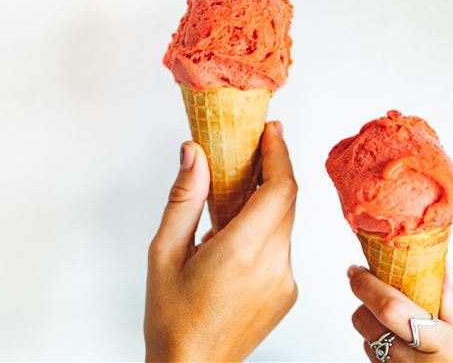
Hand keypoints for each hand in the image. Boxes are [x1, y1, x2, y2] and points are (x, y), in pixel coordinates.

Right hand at [144, 121, 297, 361]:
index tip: (271, 131)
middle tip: (250, 152)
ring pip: (284, 225)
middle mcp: (273, 266)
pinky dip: (264, 233)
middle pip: (286, 202)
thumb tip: (194, 154)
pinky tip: (234, 243)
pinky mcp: (288, 293)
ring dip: (265, 205)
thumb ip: (184, 198)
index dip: (279, 154)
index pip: (280, 189)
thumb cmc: (171, 319)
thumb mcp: (164, 253)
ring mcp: (285, 282)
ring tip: (228, 207)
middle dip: (272, 172)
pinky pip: (282, 248)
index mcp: (242, 252)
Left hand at [348, 265, 452, 361]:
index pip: (390, 308)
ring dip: (372, 326)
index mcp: (438, 344)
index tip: (357, 269)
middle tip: (375, 291)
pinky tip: (399, 345)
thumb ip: (450, 303)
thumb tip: (441, 268)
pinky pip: (373, 359)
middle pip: (364, 322)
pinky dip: (379, 347)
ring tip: (394, 323)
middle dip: (365, 302)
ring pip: (366, 341)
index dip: (368, 286)